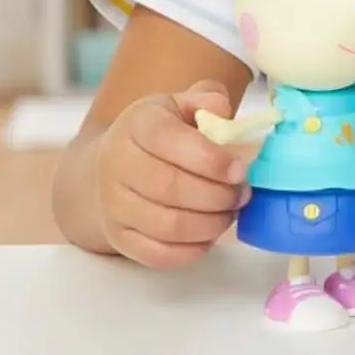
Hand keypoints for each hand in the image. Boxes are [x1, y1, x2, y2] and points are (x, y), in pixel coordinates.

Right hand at [93, 80, 250, 269]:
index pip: (169, 140)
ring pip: (167, 225)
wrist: (112, 165)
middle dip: (217, 195)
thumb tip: (220, 109)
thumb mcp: (181, 105)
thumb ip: (206, 99)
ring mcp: (113, 204)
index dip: (210, 159)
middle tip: (242, 195)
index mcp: (137, 125)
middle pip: (170, 187)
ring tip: (230, 212)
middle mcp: (116, 164)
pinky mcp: (118, 237)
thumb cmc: (161, 133)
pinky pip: (158, 254)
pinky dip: (192, 250)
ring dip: (210, 224)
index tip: (240, 170)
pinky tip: (209, 234)